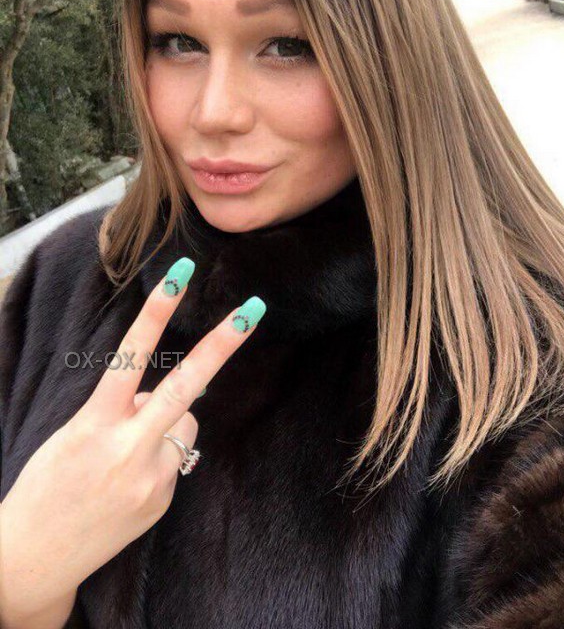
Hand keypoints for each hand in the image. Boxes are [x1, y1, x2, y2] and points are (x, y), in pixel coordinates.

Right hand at [0, 263, 264, 609]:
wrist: (35, 557)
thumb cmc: (48, 484)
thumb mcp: (74, 435)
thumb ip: (120, 410)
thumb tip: (162, 396)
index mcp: (94, 424)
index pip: (130, 357)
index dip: (156, 313)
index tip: (180, 277)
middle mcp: (128, 449)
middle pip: (186, 386)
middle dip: (223, 344)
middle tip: (255, 307)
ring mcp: (151, 478)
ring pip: (184, 421)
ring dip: (167, 421)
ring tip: (126, 453)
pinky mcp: (163, 499)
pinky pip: (177, 456)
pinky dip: (161, 455)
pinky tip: (130, 481)